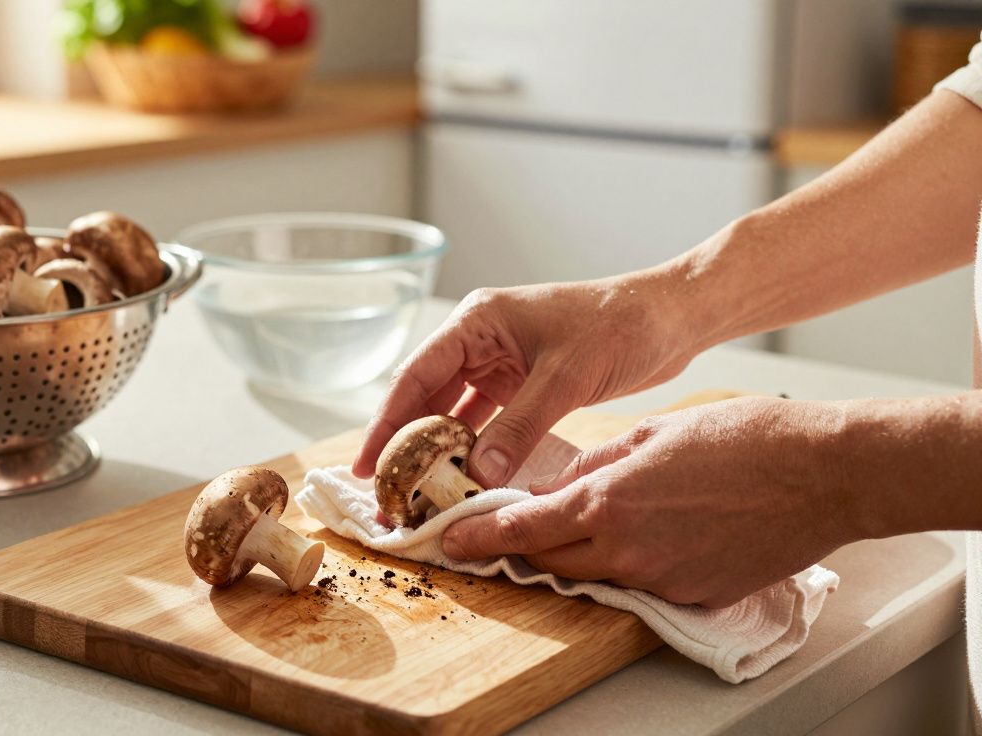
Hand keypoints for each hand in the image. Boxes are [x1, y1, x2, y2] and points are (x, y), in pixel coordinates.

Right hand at [354, 276, 701, 488]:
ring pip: (455, 414)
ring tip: (420, 496)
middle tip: (388, 493)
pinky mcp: (524, 385)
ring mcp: (502, 363)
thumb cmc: (620, 326)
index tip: (367, 466)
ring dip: (440, 453)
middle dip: (407, 445)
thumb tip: (477, 476)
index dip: (387, 425)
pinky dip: (476, 452)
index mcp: (478, 322)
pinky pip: (487, 423)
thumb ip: (519, 427)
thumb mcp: (565, 377)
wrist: (672, 318)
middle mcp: (481, 340)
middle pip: (428, 398)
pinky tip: (466, 482)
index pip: (416, 377)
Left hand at [442, 397, 856, 606]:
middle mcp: (626, 549)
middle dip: (521, 549)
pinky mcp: (695, 595)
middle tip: (499, 536)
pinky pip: (642, 583)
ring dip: (575, 555)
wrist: (822, 474)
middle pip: (550, 561)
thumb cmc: (744, 438)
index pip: (524, 529)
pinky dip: (628, 563)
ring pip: (595, 574)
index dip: (481, 537)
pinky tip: (645, 536)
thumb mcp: (653, 432)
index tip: (450, 542)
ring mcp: (661, 579)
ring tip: (576, 529)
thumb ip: (598, 463)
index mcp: (608, 501)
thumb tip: (565, 481)